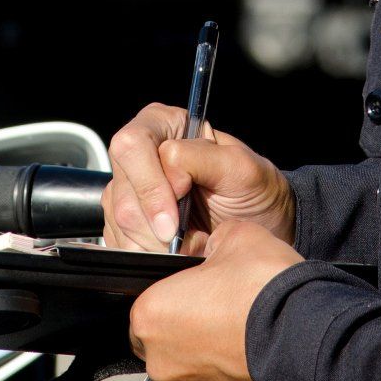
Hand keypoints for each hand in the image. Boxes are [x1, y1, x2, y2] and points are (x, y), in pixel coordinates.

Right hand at [103, 103, 294, 253]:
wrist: (262, 230)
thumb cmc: (255, 192)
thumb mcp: (240, 167)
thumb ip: (200, 157)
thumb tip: (167, 166)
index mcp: (164, 125)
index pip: (132, 146)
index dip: (150, 186)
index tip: (174, 222)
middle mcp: (140, 153)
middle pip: (119, 192)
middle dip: (153, 225)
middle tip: (188, 239)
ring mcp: (129, 190)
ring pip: (118, 223)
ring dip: (154, 244)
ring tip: (188, 242)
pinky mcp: (125, 223)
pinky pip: (121, 244)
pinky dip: (149, 255)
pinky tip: (174, 251)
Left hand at [130, 220, 302, 380]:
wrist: (304, 331)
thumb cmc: (262, 288)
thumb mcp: (233, 235)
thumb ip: (212, 239)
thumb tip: (214, 243)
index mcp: (151, 314)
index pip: (144, 297)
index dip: (171, 284)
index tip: (192, 278)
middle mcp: (161, 356)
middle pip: (159, 331)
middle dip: (182, 315)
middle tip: (214, 297)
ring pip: (184, 354)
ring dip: (202, 337)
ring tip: (234, 314)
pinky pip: (209, 369)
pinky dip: (221, 354)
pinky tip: (244, 334)